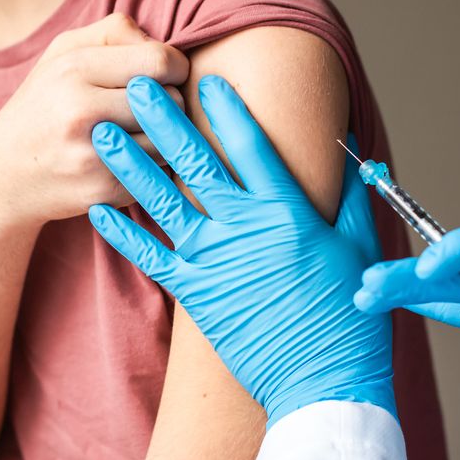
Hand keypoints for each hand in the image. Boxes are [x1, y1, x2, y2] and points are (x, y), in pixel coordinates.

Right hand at [0, 14, 188, 234]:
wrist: (2, 177)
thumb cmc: (44, 104)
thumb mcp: (63, 53)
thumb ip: (115, 33)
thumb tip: (166, 45)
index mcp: (74, 68)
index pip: (159, 61)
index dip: (175, 67)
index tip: (167, 75)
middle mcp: (81, 110)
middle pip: (170, 100)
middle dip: (171, 101)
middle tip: (151, 106)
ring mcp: (93, 153)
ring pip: (169, 137)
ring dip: (164, 136)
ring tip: (138, 131)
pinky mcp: (103, 189)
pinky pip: (159, 170)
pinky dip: (152, 164)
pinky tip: (129, 158)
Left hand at [87, 75, 393, 426]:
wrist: (322, 381)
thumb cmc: (347, 316)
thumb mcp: (361, 248)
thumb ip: (355, 197)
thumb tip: (354, 154)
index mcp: (289, 212)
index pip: (252, 146)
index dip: (227, 109)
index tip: (205, 79)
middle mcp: (246, 228)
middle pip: (196, 162)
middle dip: (164, 119)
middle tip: (136, 84)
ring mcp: (216, 261)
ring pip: (162, 201)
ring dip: (130, 163)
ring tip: (102, 131)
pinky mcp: (196, 294)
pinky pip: (152, 256)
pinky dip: (123, 232)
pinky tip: (98, 208)